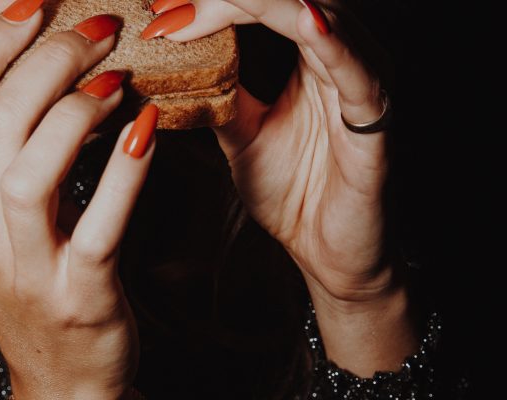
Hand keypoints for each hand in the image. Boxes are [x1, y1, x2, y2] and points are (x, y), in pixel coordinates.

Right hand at [0, 5, 156, 397]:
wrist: (63, 376)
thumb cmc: (32, 283)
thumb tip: (35, 66)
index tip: (30, 8)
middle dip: (46, 59)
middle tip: (94, 29)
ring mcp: (24, 271)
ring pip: (31, 169)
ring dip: (77, 109)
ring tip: (116, 79)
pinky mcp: (80, 294)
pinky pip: (101, 222)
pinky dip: (127, 169)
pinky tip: (147, 127)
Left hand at [146, 0, 413, 374]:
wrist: (327, 253)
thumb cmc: (294, 191)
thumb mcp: (241, 134)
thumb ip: (220, 93)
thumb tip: (174, 61)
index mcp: (312, 59)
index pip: (265, 5)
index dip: (214, 1)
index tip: (160, 7)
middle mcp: (342, 60)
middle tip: (170, 5)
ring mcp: (362, 86)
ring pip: (325, 18)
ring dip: (267, 4)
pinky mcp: (374, 122)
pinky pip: (357, 73)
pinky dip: (333, 44)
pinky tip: (305, 22)